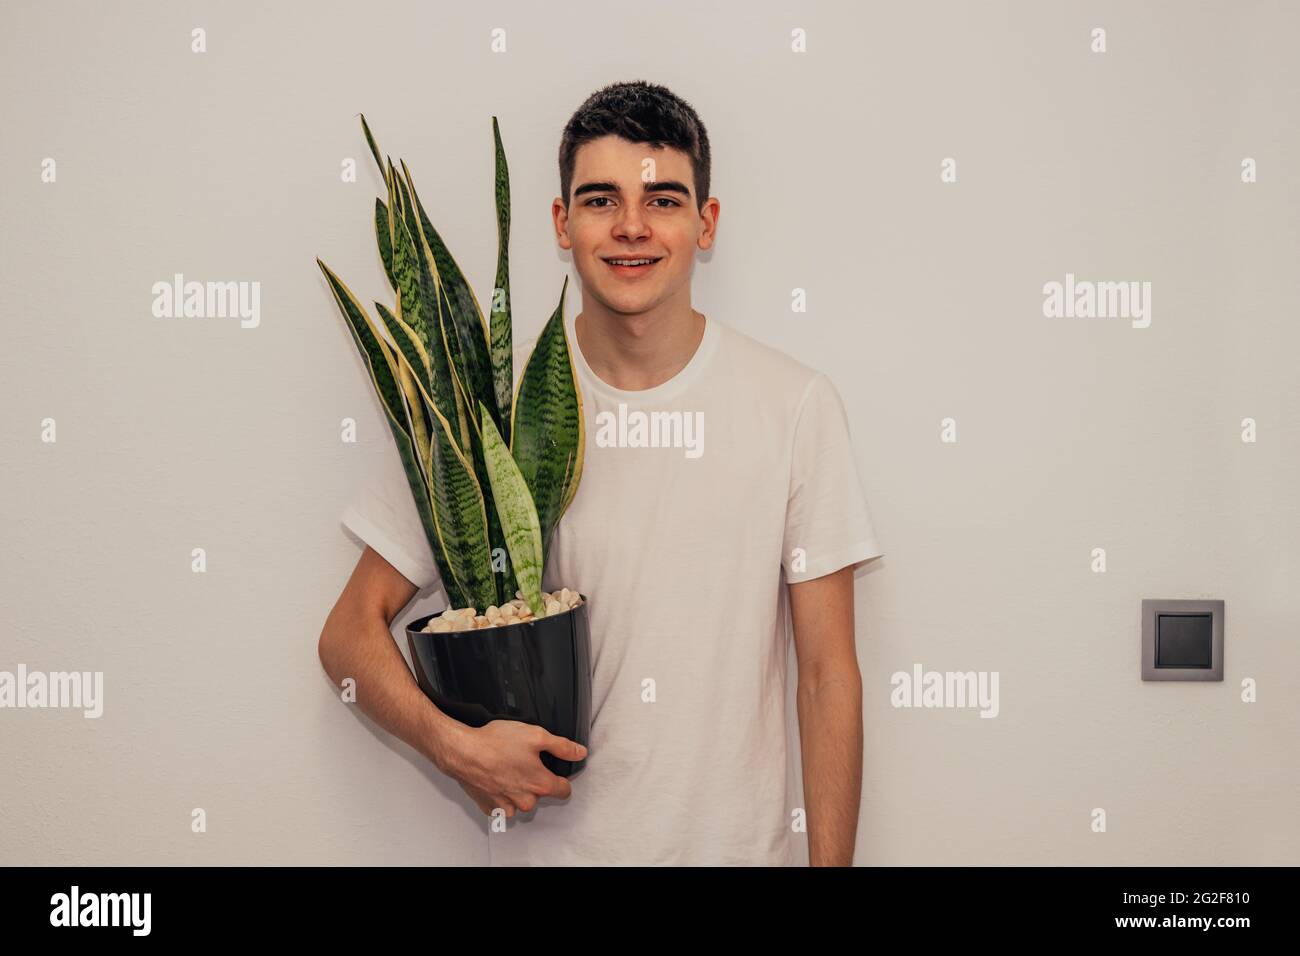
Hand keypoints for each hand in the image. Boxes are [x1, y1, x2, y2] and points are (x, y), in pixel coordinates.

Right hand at [441, 719, 586, 817]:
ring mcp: (506, 806)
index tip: (553, 770)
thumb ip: (561, 746)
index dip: (561, 778)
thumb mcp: (536, 736)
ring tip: (506, 768)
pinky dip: (500, 793)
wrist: (462, 752)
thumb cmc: (495, 743)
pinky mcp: (489, 807)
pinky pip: (502, 804)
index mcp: (540, 785)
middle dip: (534, 781)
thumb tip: (579, 753)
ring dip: (517, 788)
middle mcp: (525, 801)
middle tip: (523, 761)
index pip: (564, 791)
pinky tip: (495, 777)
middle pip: (540, 795)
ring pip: (520, 800)